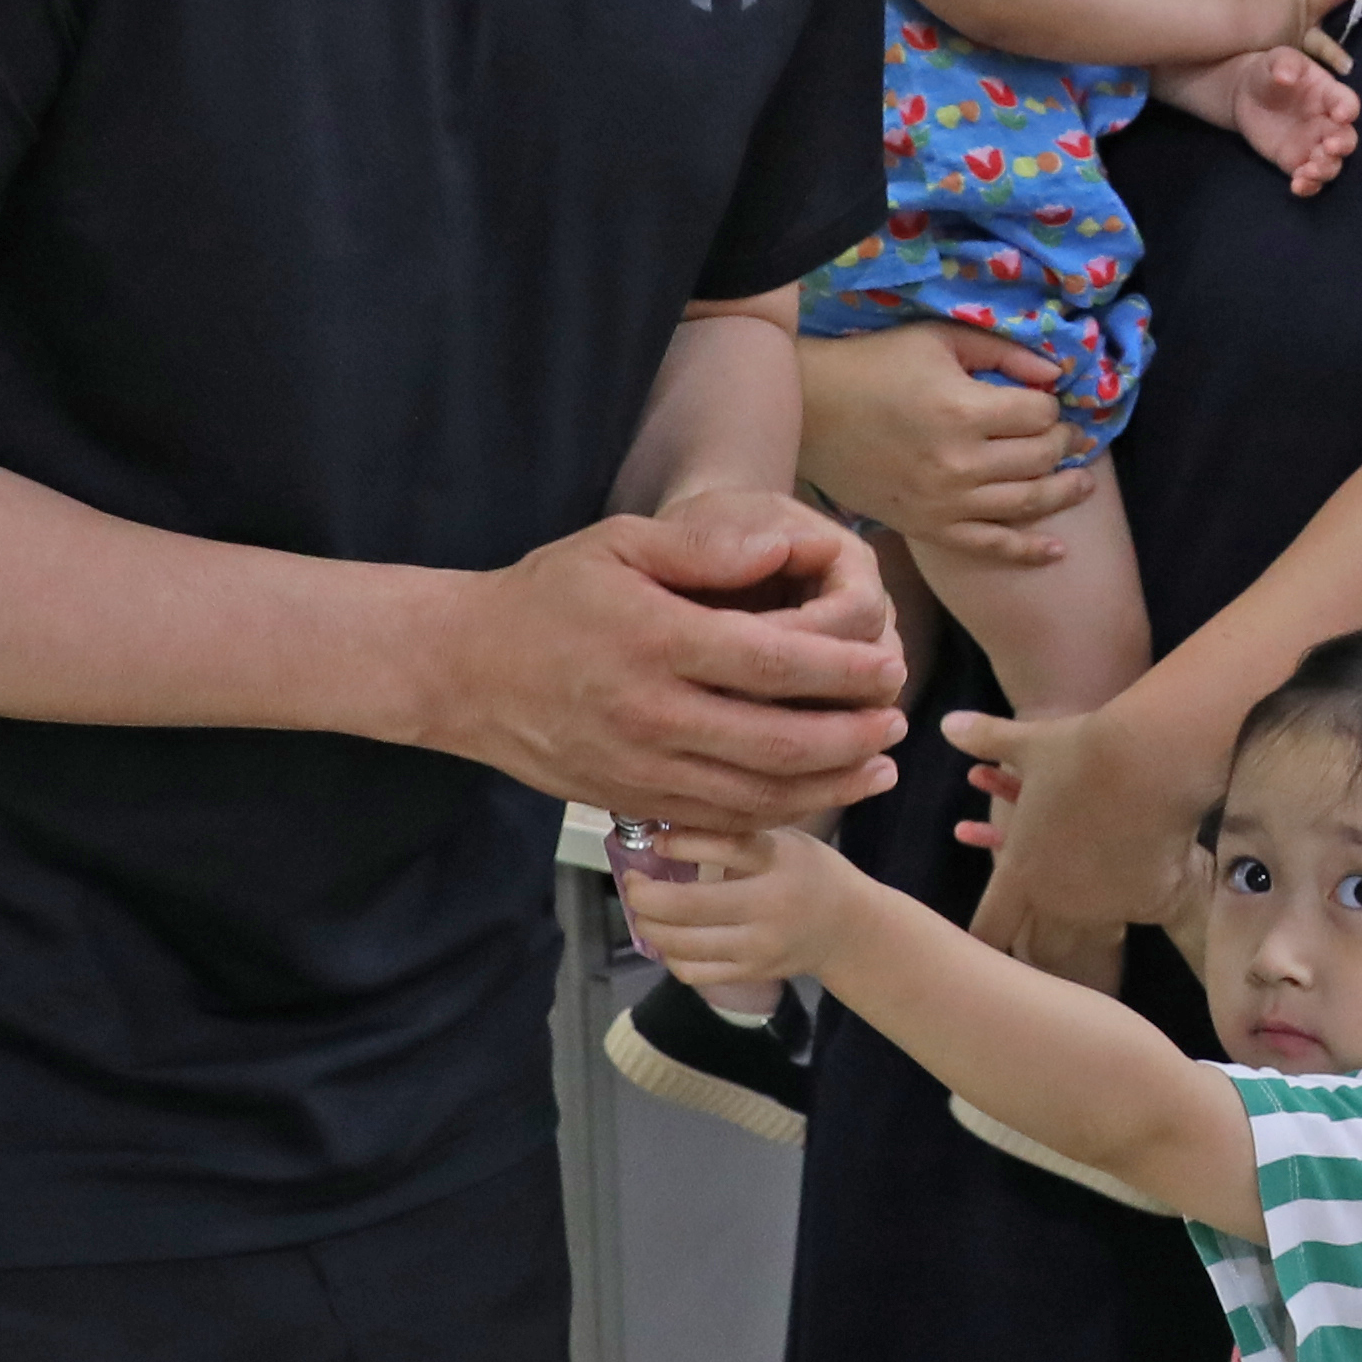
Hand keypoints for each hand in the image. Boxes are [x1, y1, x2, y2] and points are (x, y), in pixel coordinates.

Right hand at [412, 502, 908, 826]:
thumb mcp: (619, 543)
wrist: (462, 670)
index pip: (774, 664)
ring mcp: (638, 766)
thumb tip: (787, 547)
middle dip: (852, 736)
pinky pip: (720, 818)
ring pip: (756, 794)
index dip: (844, 671)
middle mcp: (650, 712)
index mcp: (655, 641)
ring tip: (879, 764)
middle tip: (899, 719)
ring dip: (830, 784)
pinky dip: (779, 812)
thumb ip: (705, 546)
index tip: (889, 664)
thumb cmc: (549, 596)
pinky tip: (817, 793)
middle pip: (777, 742)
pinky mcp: (629, 800)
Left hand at [618, 826, 858, 1013]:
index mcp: (779, 861)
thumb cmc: (807, 872)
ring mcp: (759, 945)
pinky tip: (671, 939)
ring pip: (682, 944)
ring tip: (644, 911)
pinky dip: (670, 955)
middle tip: (633, 883)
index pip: (724, 848)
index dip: (679, 843)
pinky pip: (692, 972)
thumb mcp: (783, 841)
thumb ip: (734, 836)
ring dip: (649, 926)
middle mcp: (769, 905)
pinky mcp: (751, 973)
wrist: (847, 928)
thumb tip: (664, 828)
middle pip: (689, 906)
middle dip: (644, 895)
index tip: (655, 841)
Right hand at [795, 315, 1085, 572]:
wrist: (812, 413)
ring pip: (1027, 503)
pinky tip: (1057, 550)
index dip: (1052, 406)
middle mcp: (959, 462)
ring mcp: (945, 501)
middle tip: (1071, 438)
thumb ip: (1002, 352)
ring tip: (1083, 482)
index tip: (1046, 402)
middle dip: (1064, 444)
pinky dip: (1028, 551)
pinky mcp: (929, 527)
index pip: (1040, 415)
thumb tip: (1055, 372)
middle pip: (1040, 458)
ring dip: (1064, 492)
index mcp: (963, 410)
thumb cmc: (875, 366)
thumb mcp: (940, 340)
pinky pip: (989, 546)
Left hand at [954, 697, 1204, 970]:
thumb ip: (988, 740)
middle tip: (1039, 950)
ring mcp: (1104, 907)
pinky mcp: (1147, 903)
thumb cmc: (1083, 749)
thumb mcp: (1030, 743)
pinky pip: (1140, 916)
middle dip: (1038, 947)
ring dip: (1090, 928)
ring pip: (1091, 939)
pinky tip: (1146, 891)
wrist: (1149, 757)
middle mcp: (1058, 901)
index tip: (982, 955)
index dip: (982, 943)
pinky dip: (1138, 905)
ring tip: (1100, 923)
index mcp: (1020, 872)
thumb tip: (947, 723)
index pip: (989, 930)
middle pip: (1039, 950)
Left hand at [1221, 44, 1359, 192]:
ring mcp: (1313, 144)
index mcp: (1329, 94)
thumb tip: (1286, 74)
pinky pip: (1310, 178)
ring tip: (1308, 170)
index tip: (1340, 114)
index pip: (1347, 103)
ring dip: (1325, 169)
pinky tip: (1296, 185)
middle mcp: (1327, 122)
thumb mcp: (1276, 58)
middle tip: (1328, 146)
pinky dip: (1308, 185)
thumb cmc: (1269, 71)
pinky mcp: (1297, 161)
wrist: (1247, 94)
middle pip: (1346, 138)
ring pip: (1332, 163)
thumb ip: (1285, 63)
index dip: (1348, 109)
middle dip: (1342, 145)